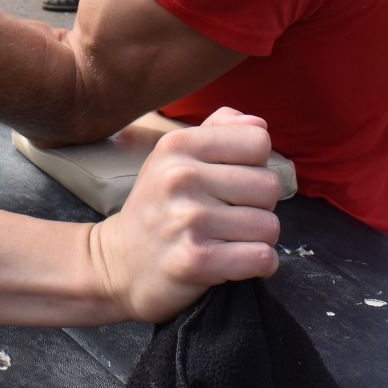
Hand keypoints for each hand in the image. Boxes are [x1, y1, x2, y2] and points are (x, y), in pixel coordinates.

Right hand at [88, 107, 283, 322]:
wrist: (118, 264)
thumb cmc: (158, 207)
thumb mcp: (175, 157)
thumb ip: (218, 131)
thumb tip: (259, 123)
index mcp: (178, 145)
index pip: (258, 141)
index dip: (255, 165)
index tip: (232, 183)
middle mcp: (181, 176)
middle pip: (269, 185)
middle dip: (259, 206)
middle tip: (228, 216)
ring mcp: (187, 219)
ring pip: (269, 225)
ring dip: (257, 239)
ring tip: (227, 239)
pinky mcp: (195, 260)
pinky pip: (262, 257)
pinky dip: (259, 264)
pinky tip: (236, 262)